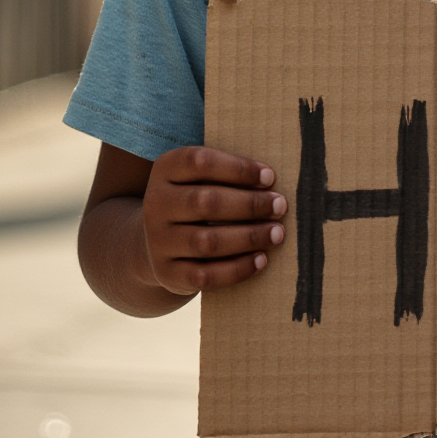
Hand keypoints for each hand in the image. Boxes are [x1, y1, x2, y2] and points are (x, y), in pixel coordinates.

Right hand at [140, 146, 288, 295]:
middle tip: (280, 206)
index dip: (238, 168)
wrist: (159, 243)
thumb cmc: (196, 201)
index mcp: (165, 170)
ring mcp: (158, 241)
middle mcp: (156, 204)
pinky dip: (237, 269)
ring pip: (207, 241)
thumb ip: (230, 174)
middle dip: (249, 204)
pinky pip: (205, 275)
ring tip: (277, 233)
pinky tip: (261, 260)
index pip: (199, 162)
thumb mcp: (201, 179)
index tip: (270, 177)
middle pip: (205, 201)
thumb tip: (272, 183)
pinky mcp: (167, 273)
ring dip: (249, 237)